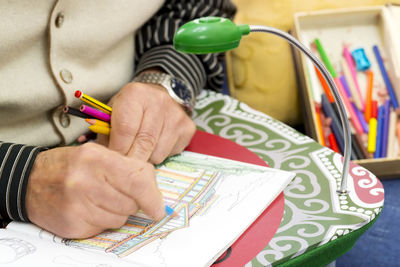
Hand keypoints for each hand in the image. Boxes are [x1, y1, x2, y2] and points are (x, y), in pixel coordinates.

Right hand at [25, 143, 164, 238]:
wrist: (31, 181)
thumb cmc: (71, 166)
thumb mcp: (99, 154)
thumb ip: (129, 167)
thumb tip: (154, 190)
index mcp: (96, 159)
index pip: (137, 181)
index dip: (153, 197)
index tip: (159, 209)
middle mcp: (85, 182)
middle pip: (131, 203)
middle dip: (132, 201)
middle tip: (117, 193)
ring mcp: (76, 205)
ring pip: (120, 218)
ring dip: (117, 211)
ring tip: (100, 199)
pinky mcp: (71, 224)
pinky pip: (103, 229)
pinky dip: (102, 221)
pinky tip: (89, 209)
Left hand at [98, 80, 195, 163]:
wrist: (157, 96)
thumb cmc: (130, 109)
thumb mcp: (113, 113)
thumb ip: (105, 133)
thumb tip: (103, 159)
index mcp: (135, 94)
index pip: (125, 129)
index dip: (117, 150)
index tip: (112, 161)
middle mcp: (159, 101)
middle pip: (143, 143)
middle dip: (131, 160)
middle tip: (123, 167)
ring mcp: (176, 115)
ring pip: (157, 153)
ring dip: (145, 159)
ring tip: (138, 152)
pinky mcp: (187, 127)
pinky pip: (170, 153)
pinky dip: (159, 155)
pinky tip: (154, 146)